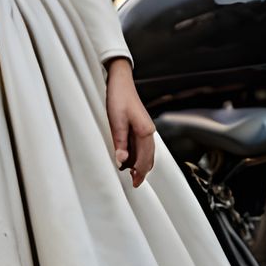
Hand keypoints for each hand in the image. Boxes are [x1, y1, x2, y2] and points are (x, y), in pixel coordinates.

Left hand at [106, 58, 154, 187]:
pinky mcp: (141, 126)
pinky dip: (139, 155)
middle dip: (143, 171)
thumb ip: (120, 143)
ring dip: (141, 164)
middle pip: (149, 157)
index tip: (135, 183)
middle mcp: (149, 131)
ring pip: (147, 152)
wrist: (120, 82)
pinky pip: (143, 145)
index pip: (145, 158)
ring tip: (132, 174)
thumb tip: (122, 161)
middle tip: (135, 183)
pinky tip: (130, 159)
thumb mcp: (116, 122)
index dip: (140, 172)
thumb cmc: (118, 99)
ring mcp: (146, 129)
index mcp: (146, 131)